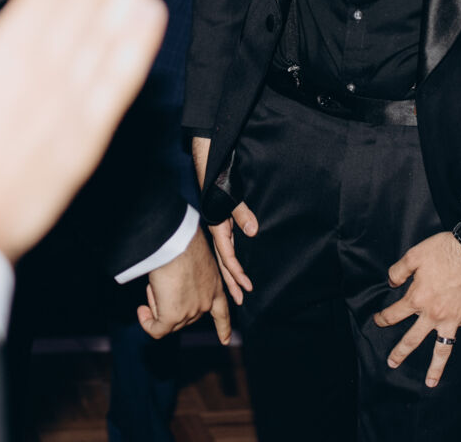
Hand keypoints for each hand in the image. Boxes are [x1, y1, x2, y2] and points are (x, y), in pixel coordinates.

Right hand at [138, 230, 232, 342]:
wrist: (176, 243)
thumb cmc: (183, 244)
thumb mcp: (195, 262)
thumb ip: (191, 279)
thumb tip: (174, 291)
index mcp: (215, 287)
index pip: (222, 312)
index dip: (223, 328)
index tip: (225, 341)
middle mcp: (206, 302)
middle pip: (185, 317)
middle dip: (169, 306)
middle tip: (161, 284)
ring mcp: (191, 311)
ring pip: (168, 320)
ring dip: (156, 304)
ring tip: (155, 283)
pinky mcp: (173, 316)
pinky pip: (156, 329)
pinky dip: (147, 323)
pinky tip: (142, 312)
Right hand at [191, 135, 257, 302]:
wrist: (207, 160)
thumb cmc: (216, 177)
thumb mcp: (230, 195)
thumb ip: (241, 213)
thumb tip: (253, 232)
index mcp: (218, 226)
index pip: (227, 256)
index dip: (236, 272)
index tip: (245, 288)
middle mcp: (217, 229)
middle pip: (224, 261)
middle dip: (231, 281)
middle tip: (239, 300)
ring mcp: (217, 225)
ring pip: (223, 254)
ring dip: (230, 272)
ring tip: (237, 289)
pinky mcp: (220, 220)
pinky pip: (225, 243)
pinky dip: (230, 256)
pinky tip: (233, 262)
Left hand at [373, 215, 460, 387]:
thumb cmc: (443, 249)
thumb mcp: (414, 255)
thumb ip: (398, 270)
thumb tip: (390, 282)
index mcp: (417, 299)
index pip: (395, 314)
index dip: (384, 318)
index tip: (378, 321)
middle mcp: (433, 313)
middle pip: (413, 339)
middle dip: (401, 352)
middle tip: (392, 363)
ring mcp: (454, 318)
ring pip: (443, 347)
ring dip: (436, 367)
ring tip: (430, 382)